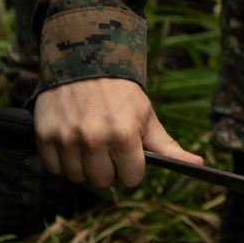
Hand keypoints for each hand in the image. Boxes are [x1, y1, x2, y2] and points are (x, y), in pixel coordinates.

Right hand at [34, 78, 199, 188]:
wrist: (84, 59)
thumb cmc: (121, 92)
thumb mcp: (147, 116)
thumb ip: (168, 146)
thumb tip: (199, 164)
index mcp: (124, 135)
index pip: (131, 179)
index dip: (132, 170)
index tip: (129, 156)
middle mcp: (93, 139)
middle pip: (103, 183)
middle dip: (109, 170)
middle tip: (109, 149)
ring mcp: (66, 138)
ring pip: (77, 178)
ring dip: (85, 167)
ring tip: (90, 145)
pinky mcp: (44, 136)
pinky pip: (54, 168)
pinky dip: (63, 161)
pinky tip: (71, 143)